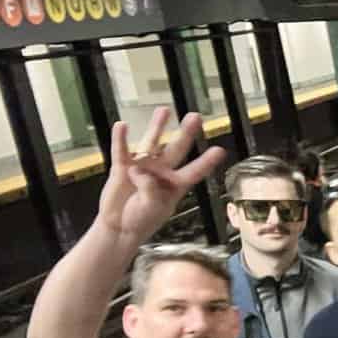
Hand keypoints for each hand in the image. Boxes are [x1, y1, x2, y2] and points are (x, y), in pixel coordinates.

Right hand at [97, 107, 225, 246]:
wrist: (118, 227)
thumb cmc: (140, 221)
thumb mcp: (152, 208)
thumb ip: (151, 190)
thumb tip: (139, 171)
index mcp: (175, 185)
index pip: (194, 171)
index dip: (206, 162)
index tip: (220, 150)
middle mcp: (161, 172)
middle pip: (176, 149)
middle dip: (186, 133)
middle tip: (196, 117)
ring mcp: (142, 166)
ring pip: (152, 142)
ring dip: (157, 126)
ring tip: (164, 110)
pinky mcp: (122, 167)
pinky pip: (121, 150)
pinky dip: (121, 138)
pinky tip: (123, 126)